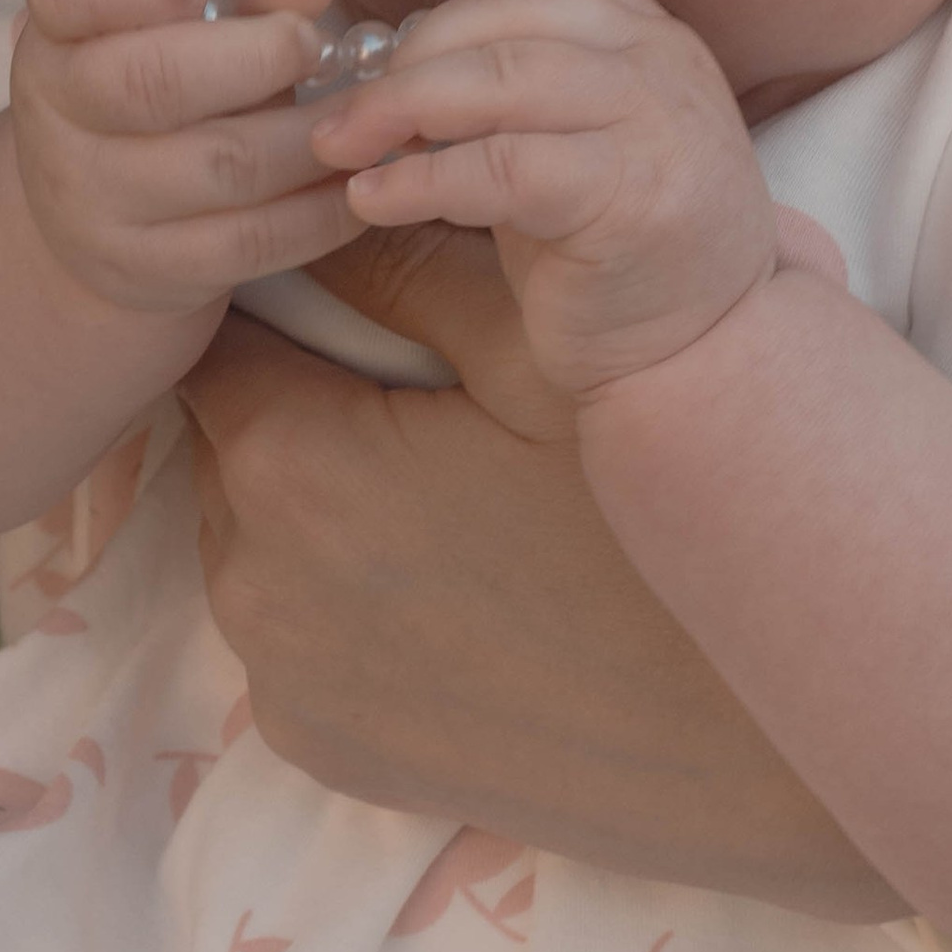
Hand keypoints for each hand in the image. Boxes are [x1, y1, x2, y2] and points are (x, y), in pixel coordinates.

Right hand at [10, 0, 352, 314]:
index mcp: (58, 29)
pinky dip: (322, 210)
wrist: (96, 219)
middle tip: (315, 44)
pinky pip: (252, 241)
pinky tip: (354, 180)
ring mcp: (94, 203)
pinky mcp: (146, 270)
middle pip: (153, 82)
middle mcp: (58, 116)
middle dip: (257, 57)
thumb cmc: (160, 84)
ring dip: (311, 136)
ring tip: (361, 113)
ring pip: (223, 165)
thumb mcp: (185, 23)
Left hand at [176, 301, 901, 917]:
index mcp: (290, 465)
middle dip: (301, 400)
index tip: (355, 298)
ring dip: (314, 501)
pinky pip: (292, 637)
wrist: (729, 748)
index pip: (223, 339)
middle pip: (235, 439)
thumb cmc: (641, 533)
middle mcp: (249, 583)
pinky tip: (447, 589)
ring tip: (442, 491)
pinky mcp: (318, 747)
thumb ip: (409, 265)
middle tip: (419, 395)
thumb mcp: (541, 360)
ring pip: (253, 538)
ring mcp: (280, 679)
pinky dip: (339, 601)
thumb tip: (318, 204)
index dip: (282, 302)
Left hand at [307, 0, 774, 393]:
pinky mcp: (631, 199)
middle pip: (513, 13)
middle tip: (343, 109)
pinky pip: (503, 165)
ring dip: (401, 107)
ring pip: (505, 78)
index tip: (401, 58)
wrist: (709, 361)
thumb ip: (517, 92)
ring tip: (340, 146)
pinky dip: (421, 179)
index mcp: (655, 40)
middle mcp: (665, 64)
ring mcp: (656, 126)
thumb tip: (386, 66)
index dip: (461, 4)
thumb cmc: (620, 257)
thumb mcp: (578, 147)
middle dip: (411, 55)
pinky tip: (373, 200)